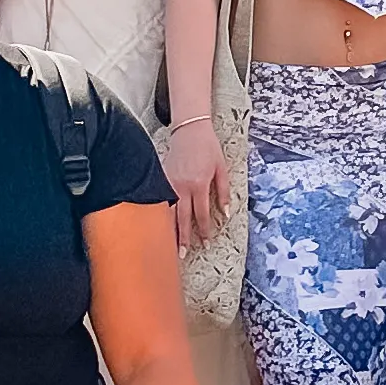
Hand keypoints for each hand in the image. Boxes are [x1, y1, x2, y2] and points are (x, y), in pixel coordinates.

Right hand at [162, 121, 230, 249]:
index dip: (204, 231)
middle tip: (183, 255)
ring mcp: (169, 182)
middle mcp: (182, 186)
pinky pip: (160, 200)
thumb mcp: (221, 168)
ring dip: (170, 230)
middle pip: (182, 218)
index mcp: (199, 184)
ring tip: (169, 246)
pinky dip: (161, 214)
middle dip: (183, 238)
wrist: (189, 129)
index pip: (201, 214)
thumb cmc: (208, 148)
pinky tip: (159, 226)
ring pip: (169, 212)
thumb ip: (223, 192)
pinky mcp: (161, 178)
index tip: (206, 244)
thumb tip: (226, 213)